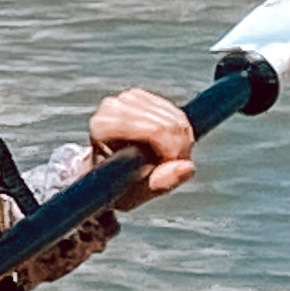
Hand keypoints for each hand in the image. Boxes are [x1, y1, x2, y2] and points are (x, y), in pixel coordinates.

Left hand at [86, 87, 197, 205]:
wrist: (103, 173)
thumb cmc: (117, 184)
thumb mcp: (137, 193)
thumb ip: (161, 183)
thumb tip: (186, 167)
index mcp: (103, 126)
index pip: (155, 130)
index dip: (173, 151)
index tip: (170, 168)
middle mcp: (112, 107)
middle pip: (169, 124)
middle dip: (180, 148)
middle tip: (173, 167)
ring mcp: (126, 99)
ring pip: (176, 119)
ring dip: (183, 143)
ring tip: (170, 161)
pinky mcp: (140, 97)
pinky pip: (176, 114)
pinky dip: (182, 134)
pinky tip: (170, 148)